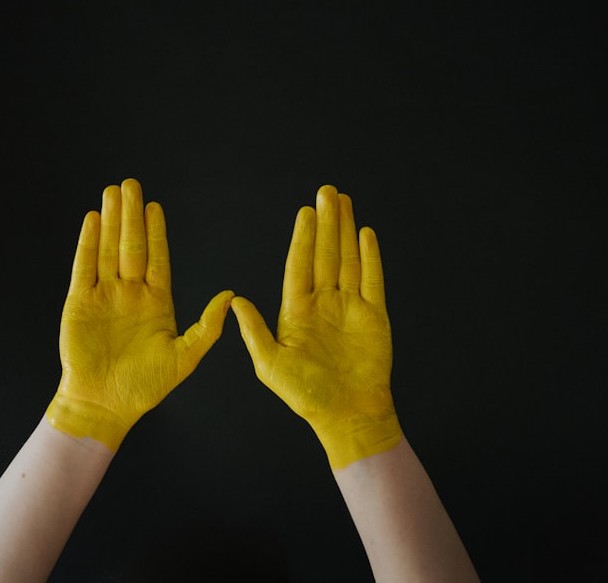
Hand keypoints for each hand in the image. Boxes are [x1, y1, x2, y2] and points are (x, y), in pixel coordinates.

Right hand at [46, 178, 232, 449]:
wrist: (105, 406)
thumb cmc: (145, 387)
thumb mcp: (184, 357)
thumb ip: (207, 327)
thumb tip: (231, 296)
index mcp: (156, 302)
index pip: (157, 258)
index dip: (155, 231)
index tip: (155, 206)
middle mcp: (130, 294)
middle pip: (131, 246)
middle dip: (131, 215)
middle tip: (131, 184)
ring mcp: (104, 296)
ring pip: (107, 250)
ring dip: (110, 221)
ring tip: (111, 192)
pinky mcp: (79, 304)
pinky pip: (84, 267)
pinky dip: (87, 244)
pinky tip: (91, 220)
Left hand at [231, 185, 401, 468]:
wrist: (348, 415)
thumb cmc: (307, 395)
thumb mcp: (271, 365)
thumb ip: (254, 331)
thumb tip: (234, 301)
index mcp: (297, 311)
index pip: (299, 265)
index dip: (303, 238)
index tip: (305, 213)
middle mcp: (324, 304)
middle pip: (324, 254)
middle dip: (326, 223)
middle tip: (327, 191)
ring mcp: (349, 307)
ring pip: (348, 260)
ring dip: (346, 231)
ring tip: (345, 202)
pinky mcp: (374, 316)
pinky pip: (373, 280)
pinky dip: (371, 256)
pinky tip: (366, 233)